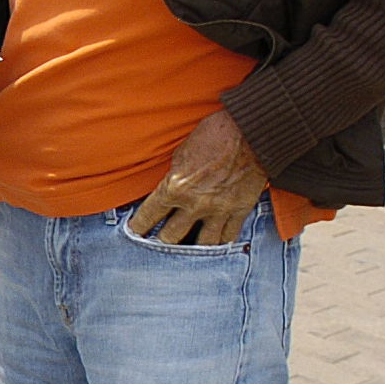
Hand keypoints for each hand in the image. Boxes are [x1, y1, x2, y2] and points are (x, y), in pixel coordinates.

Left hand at [128, 109, 266, 244]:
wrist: (250, 130)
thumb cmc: (213, 135)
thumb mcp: (181, 153)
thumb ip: (173, 178)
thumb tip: (166, 193)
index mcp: (175, 187)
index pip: (148, 216)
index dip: (137, 227)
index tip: (133, 233)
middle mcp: (195, 204)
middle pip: (170, 238)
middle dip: (161, 242)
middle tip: (155, 247)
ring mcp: (219, 210)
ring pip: (201, 245)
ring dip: (192, 248)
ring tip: (185, 253)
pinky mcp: (240, 210)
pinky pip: (228, 237)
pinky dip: (220, 242)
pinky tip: (213, 245)